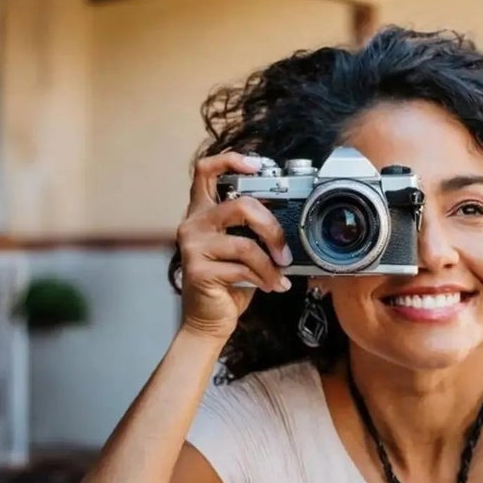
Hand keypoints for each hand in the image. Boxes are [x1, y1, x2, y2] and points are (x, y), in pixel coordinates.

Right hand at [176, 151, 293, 341]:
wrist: (209, 321)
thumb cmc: (228, 282)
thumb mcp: (240, 248)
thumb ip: (252, 229)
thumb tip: (290, 218)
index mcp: (202, 213)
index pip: (206, 171)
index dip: (231, 160)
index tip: (257, 165)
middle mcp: (192, 224)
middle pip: (240, 206)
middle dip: (272, 227)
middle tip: (285, 250)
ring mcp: (193, 247)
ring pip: (245, 244)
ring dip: (270, 263)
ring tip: (279, 275)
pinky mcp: (198, 270)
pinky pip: (242, 269)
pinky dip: (263, 279)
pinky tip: (269, 286)